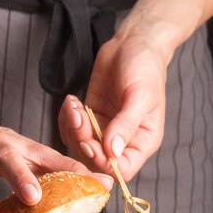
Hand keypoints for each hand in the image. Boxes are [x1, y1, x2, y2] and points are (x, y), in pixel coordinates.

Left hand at [58, 29, 168, 181]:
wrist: (133, 43)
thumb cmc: (145, 67)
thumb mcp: (140, 95)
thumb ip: (126, 125)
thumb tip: (113, 152)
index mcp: (143, 141)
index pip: (122, 170)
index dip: (102, 162)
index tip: (90, 142)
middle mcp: (123, 141)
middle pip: (96, 161)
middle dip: (82, 141)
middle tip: (78, 117)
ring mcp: (105, 130)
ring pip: (80, 146)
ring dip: (72, 128)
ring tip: (74, 105)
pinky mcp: (90, 117)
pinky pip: (72, 130)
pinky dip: (67, 119)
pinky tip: (72, 102)